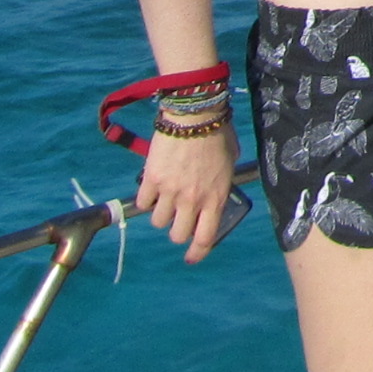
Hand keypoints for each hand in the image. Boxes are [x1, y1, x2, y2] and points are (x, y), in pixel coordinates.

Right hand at [135, 124, 239, 261]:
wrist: (194, 114)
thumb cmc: (218, 134)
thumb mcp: (229, 162)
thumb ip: (221, 182)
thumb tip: (214, 191)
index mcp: (215, 198)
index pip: (205, 237)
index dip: (197, 252)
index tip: (191, 257)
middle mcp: (192, 200)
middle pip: (177, 235)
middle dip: (177, 230)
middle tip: (178, 218)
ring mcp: (170, 191)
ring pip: (158, 221)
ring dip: (162, 214)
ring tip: (166, 198)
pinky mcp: (151, 180)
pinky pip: (143, 202)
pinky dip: (147, 199)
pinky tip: (152, 187)